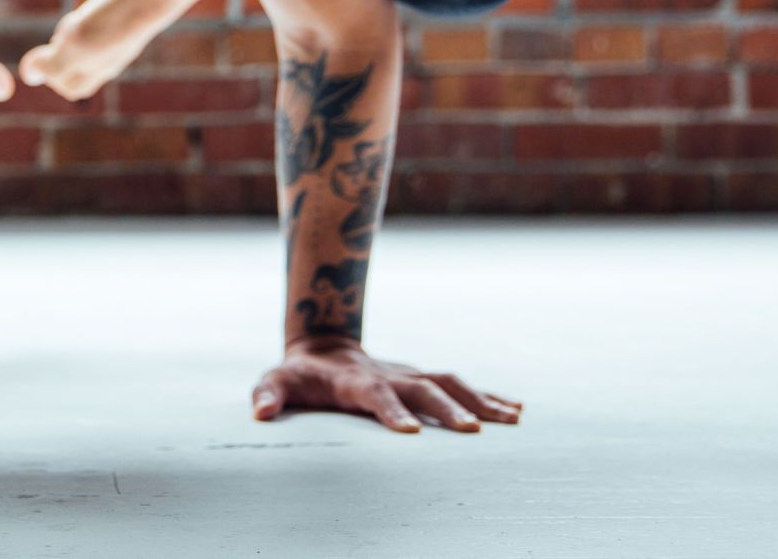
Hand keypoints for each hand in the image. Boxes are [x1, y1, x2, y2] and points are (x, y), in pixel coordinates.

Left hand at [250, 341, 520, 433]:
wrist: (321, 345)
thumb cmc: (298, 374)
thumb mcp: (276, 380)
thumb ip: (268, 394)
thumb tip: (260, 412)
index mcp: (355, 380)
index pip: (375, 394)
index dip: (391, 411)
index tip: (411, 433)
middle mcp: (389, 374)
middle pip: (422, 389)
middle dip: (447, 409)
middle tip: (474, 431)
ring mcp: (409, 374)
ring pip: (449, 382)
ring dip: (480, 399)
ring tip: (513, 420)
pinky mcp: (421, 378)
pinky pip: (459, 384)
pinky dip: (489, 395)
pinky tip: (517, 410)